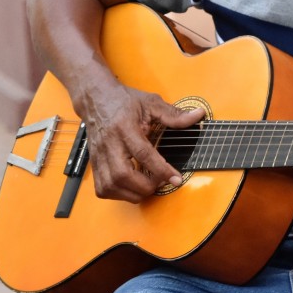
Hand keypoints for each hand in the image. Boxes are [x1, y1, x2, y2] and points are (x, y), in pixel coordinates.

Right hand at [75, 82, 204, 202]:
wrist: (96, 98)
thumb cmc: (123, 101)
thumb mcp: (150, 103)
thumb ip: (173, 114)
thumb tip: (198, 116)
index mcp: (124, 127)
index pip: (142, 153)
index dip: (161, 169)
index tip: (176, 178)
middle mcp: (109, 143)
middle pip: (122, 174)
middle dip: (145, 186)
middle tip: (160, 182)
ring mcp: (99, 155)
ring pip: (110, 185)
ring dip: (132, 193)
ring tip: (147, 186)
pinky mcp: (94, 163)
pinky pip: (102, 189)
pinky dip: (119, 194)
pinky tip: (130, 187)